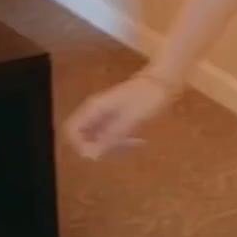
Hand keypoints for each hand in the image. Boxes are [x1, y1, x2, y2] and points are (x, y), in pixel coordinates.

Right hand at [64, 69, 179, 160]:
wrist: (165, 81)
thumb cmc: (148, 96)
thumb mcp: (131, 118)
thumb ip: (110, 136)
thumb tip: (91, 154)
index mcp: (95, 107)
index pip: (71, 129)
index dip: (80, 145)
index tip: (99, 153)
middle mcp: (95, 110)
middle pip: (83, 136)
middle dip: (99, 147)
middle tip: (122, 148)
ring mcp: (105, 113)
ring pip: (97, 137)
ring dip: (111, 145)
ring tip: (133, 143)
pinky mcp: (116, 117)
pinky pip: (110, 134)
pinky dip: (120, 141)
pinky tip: (137, 140)